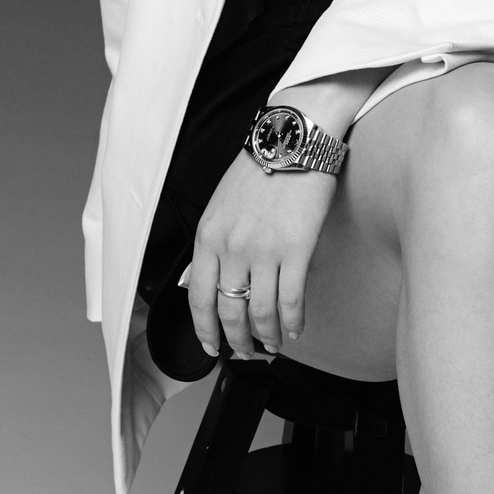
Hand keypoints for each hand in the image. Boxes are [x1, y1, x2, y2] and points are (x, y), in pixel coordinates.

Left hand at [185, 150, 338, 359]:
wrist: (293, 141)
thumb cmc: (261, 169)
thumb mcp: (221, 206)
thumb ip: (216, 243)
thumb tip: (218, 280)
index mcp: (208, 237)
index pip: (198, 298)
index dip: (205, 330)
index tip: (211, 346)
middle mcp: (231, 248)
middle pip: (229, 312)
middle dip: (237, 341)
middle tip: (246, 352)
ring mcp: (263, 251)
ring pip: (260, 313)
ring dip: (268, 336)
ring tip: (275, 344)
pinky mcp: (296, 250)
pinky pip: (291, 300)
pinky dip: (293, 321)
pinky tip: (296, 328)